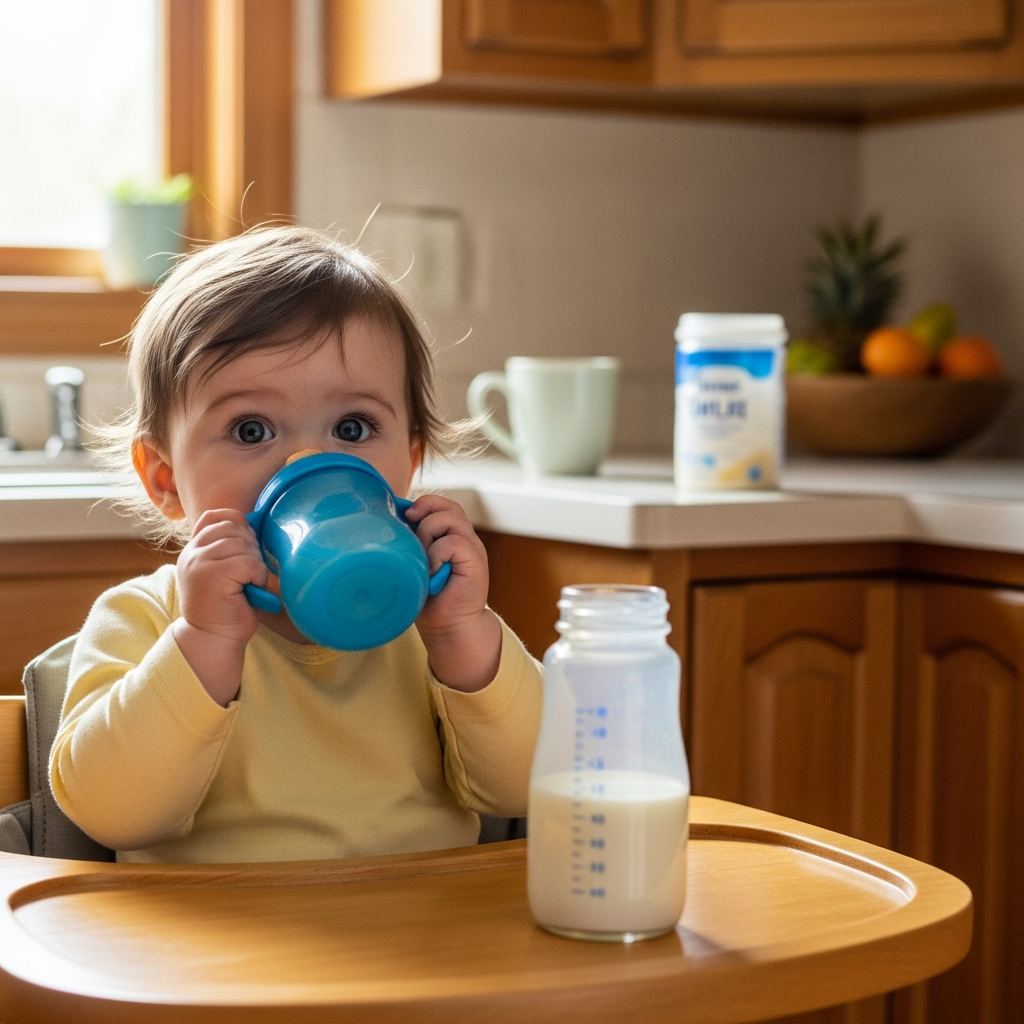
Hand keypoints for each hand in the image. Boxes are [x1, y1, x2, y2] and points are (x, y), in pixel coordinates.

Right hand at [172, 509, 268, 705]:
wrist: (212, 639)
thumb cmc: (226, 607)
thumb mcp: (222, 571)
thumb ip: (228, 548)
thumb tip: (253, 523)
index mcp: (192, 550)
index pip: (214, 517)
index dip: (238, 523)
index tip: (248, 544)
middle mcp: (192, 554)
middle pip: (233, 529)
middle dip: (251, 547)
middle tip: (251, 572)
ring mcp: (199, 563)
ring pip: (243, 545)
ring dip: (255, 564)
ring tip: (249, 582)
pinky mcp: (213, 576)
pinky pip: (248, 563)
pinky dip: (258, 575)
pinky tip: (252, 588)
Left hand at [403, 494, 501, 692]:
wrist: (450, 629)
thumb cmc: (430, 601)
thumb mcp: (415, 566)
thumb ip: (411, 545)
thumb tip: (388, 525)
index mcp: (453, 536)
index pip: (442, 505)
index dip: (423, 504)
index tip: (403, 518)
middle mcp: (466, 538)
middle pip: (448, 505)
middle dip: (425, 511)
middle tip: (411, 532)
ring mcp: (473, 548)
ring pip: (451, 517)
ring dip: (428, 533)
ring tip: (422, 558)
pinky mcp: (476, 561)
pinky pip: (454, 542)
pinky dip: (437, 554)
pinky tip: (431, 572)